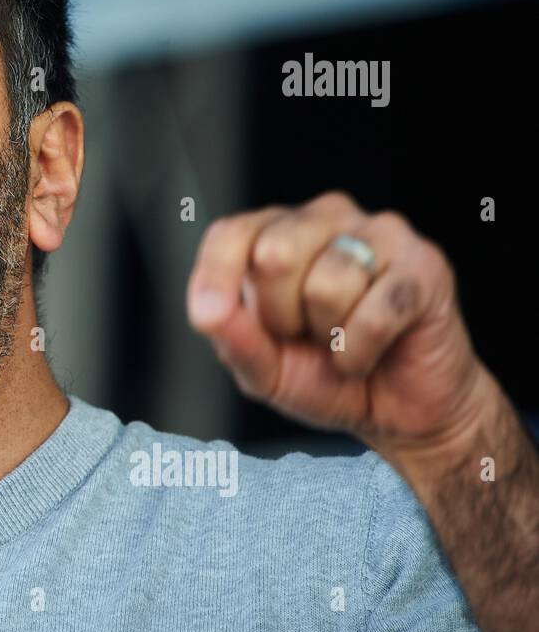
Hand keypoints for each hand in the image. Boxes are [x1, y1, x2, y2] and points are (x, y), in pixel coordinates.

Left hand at [186, 191, 495, 458]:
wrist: (399, 413)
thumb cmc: (327, 377)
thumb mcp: (264, 370)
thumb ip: (233, 339)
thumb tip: (209, 313)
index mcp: (276, 232)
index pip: (232, 233)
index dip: (215, 275)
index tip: (208, 317)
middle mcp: (326, 219)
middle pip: (275, 254)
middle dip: (282, 316)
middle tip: (306, 335)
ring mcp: (379, 234)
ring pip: (328, 284)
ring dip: (329, 335)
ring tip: (343, 340)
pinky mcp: (425, 264)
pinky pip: (376, 312)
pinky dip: (361, 350)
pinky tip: (371, 351)